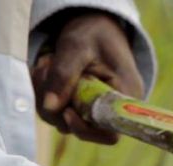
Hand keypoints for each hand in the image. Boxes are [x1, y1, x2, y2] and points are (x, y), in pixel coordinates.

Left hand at [31, 11, 144, 143]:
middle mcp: (116, 109)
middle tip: (46, 71)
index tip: (66, 110)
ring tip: (47, 65)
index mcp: (126, 96)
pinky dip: (48, 96)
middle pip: (84, 129)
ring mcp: (100, 110)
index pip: (109, 132)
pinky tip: (48, 72)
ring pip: (67, 123)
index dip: (85, 128)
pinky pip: (62, 113)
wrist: (98, 26)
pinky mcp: (85, 107)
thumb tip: (49, 107)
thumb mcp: (77, 47)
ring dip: (48, 99)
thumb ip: (63, 75)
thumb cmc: (94, 33)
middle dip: (57, 107)